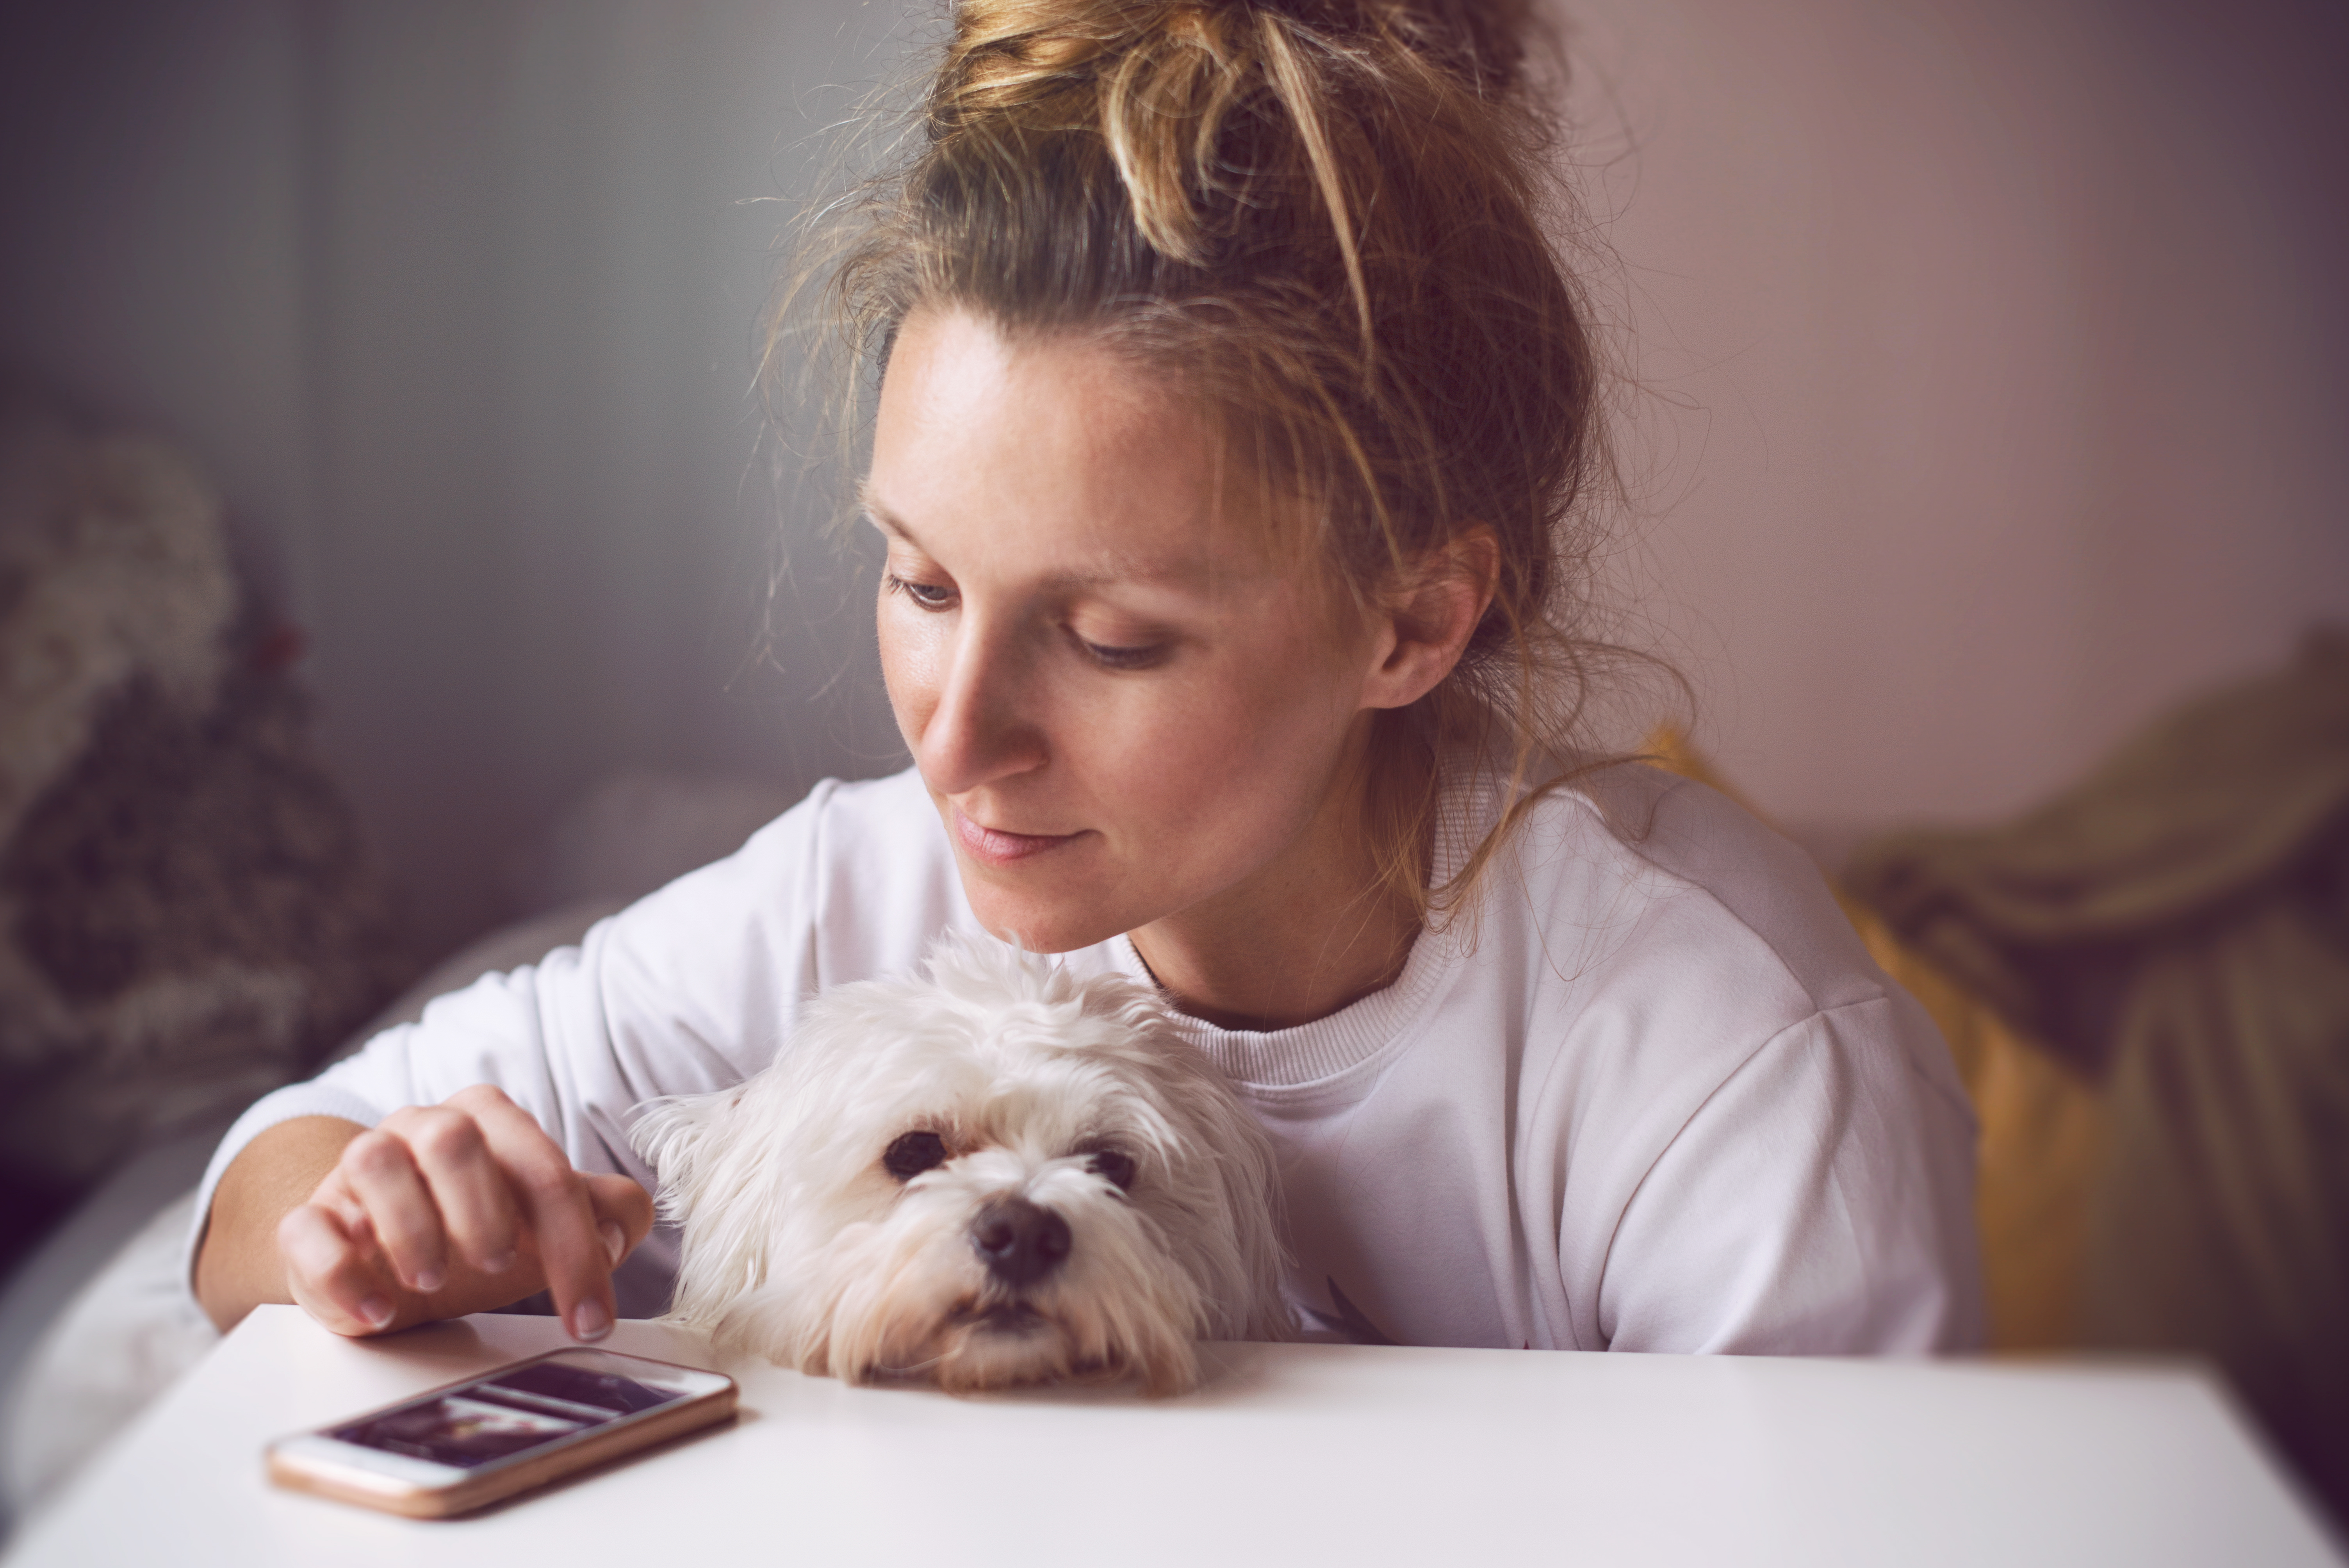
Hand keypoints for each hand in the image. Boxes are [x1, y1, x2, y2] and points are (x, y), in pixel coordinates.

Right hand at [275, 1085, 655, 1341]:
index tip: (588, 1319)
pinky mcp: (309, 1219)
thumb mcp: (546, 1226)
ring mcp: (356, 1170)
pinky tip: (377, 1313)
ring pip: (373, 1159)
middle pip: (453, 1136)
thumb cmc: (476, 1234)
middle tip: (499, 1267)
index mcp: (488, 1122)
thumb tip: (618, 1232)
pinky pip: (308, 1227)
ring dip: (411, 1225)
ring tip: (435, 1281)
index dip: (574, 1245)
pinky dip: (340, 1271)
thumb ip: (605, 1214)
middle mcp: (419, 1129)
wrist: (385, 1257)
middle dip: (483, 1207)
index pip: (541, 1169)